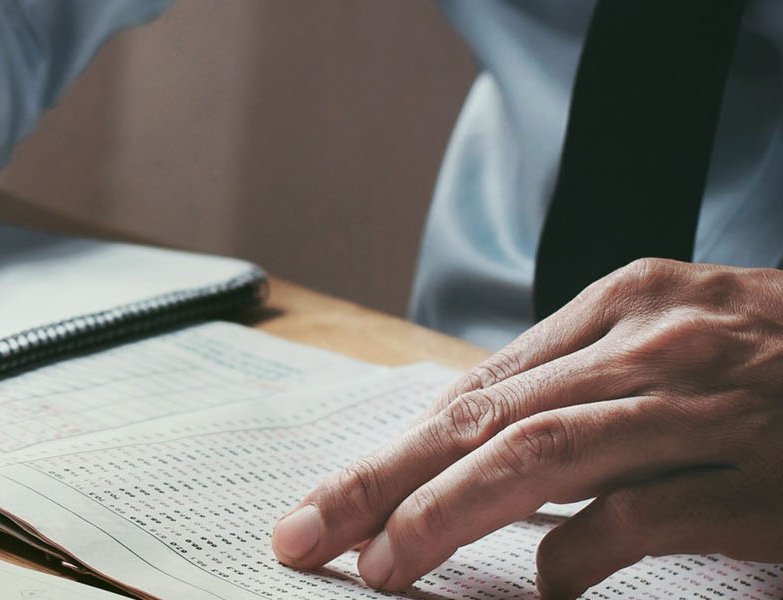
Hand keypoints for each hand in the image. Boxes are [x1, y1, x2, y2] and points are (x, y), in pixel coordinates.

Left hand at [269, 258, 782, 597]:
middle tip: (307, 534)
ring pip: (541, 454)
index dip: (391, 451)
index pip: (478, 388)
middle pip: (485, 418)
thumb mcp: (686, 342)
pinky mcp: (761, 482)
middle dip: (381, 481)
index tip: (327, 501)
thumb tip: (473, 444)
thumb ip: (590, 382)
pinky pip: (642, 516)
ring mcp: (711, 409)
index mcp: (631, 302)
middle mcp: (659, 344)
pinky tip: (542, 586)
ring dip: (446, 513)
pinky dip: (576, 554)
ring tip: (383, 564)